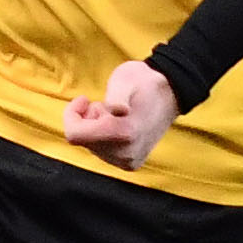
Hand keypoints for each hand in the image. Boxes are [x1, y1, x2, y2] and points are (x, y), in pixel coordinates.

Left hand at [63, 58, 181, 169]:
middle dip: (89, 120)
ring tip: (119, 115)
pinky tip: (120, 126)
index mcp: (125, 133)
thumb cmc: (144, 82)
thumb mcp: (126, 78)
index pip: (75, 134)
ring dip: (97, 128)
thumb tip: (118, 110)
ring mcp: (129, 161)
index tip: (85, 99)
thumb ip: (118, 95)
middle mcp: (126, 154)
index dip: (72, 115)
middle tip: (109, 105)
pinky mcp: (130, 164)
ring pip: (91, 147)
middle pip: (84, 140)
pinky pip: (102, 152)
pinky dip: (104, 137)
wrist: (170, 93)